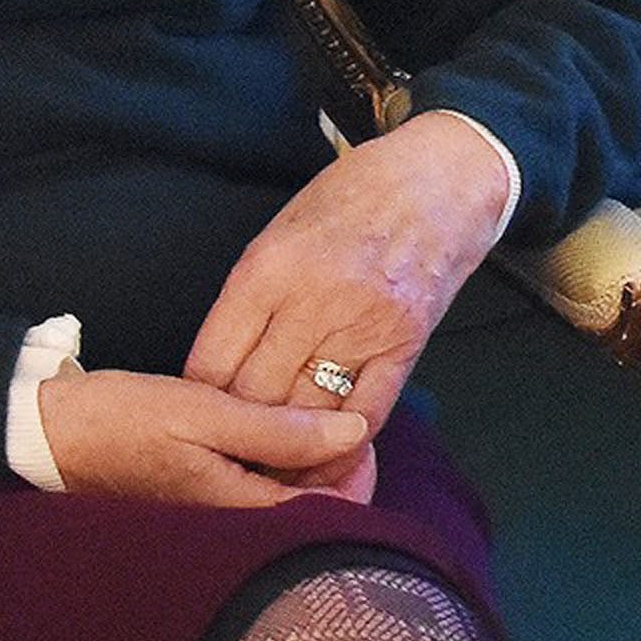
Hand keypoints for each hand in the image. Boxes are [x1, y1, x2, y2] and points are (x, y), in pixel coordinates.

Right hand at [38, 367, 377, 505]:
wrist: (43, 434)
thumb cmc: (119, 418)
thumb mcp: (204, 411)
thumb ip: (280, 430)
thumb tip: (355, 433)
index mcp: (233, 511)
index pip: (325, 516)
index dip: (355, 477)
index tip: (361, 433)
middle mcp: (225, 527)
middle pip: (309, 514)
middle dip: (336, 471)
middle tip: (341, 421)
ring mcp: (208, 518)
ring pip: (282, 503)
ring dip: (307, 468)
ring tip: (312, 421)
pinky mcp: (194, 504)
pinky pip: (251, 495)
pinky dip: (274, 468)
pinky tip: (274, 435)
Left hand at [184, 112, 518, 432]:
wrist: (442, 176)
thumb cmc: (355, 196)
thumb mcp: (282, 230)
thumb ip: (250, 298)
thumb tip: (218, 370)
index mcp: (268, 267)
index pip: (211, 365)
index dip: (199, 402)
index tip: (201, 416)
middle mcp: (312, 299)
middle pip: (253, 398)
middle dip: (237, 432)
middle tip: (230, 451)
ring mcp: (364, 324)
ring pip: (305, 416)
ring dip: (285, 448)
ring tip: (271, 464)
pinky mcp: (406, 343)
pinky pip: (365, 416)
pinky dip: (342, 447)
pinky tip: (326, 457)